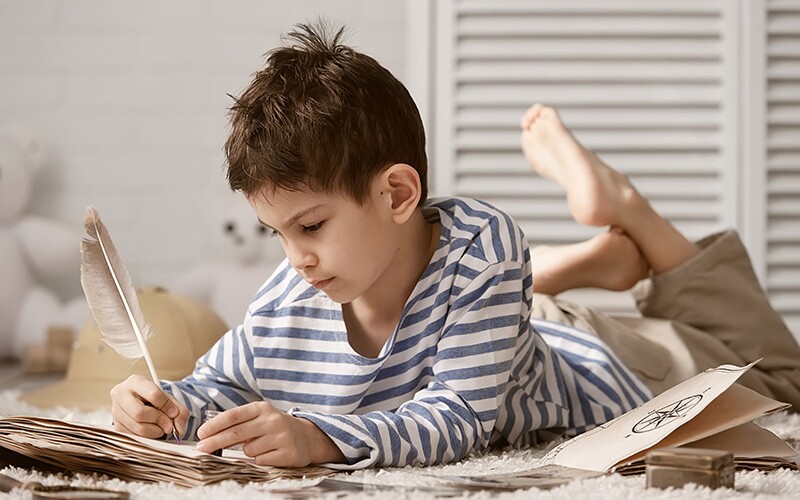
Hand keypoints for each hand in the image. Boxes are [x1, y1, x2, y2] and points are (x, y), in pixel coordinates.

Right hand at [109, 374, 189, 438]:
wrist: (141, 402)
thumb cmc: (155, 399)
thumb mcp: (169, 399)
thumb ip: (179, 411)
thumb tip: (179, 429)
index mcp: (135, 381)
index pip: (153, 394)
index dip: (167, 406)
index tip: (174, 413)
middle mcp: (121, 395)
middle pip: (140, 413)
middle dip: (159, 421)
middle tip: (169, 425)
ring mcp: (115, 411)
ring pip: (137, 428)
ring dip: (155, 431)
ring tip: (161, 427)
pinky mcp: (116, 426)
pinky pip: (134, 436)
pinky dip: (148, 437)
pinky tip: (152, 430)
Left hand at [195, 401, 344, 466]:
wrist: (308, 437)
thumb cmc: (275, 427)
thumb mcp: (260, 418)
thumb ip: (239, 423)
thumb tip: (210, 434)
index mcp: (262, 408)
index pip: (233, 416)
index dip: (215, 425)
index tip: (200, 433)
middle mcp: (272, 420)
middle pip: (236, 433)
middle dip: (214, 442)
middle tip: (201, 448)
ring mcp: (281, 437)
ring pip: (248, 450)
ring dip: (248, 452)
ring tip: (261, 446)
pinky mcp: (287, 453)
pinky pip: (261, 461)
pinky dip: (260, 459)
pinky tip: (270, 453)